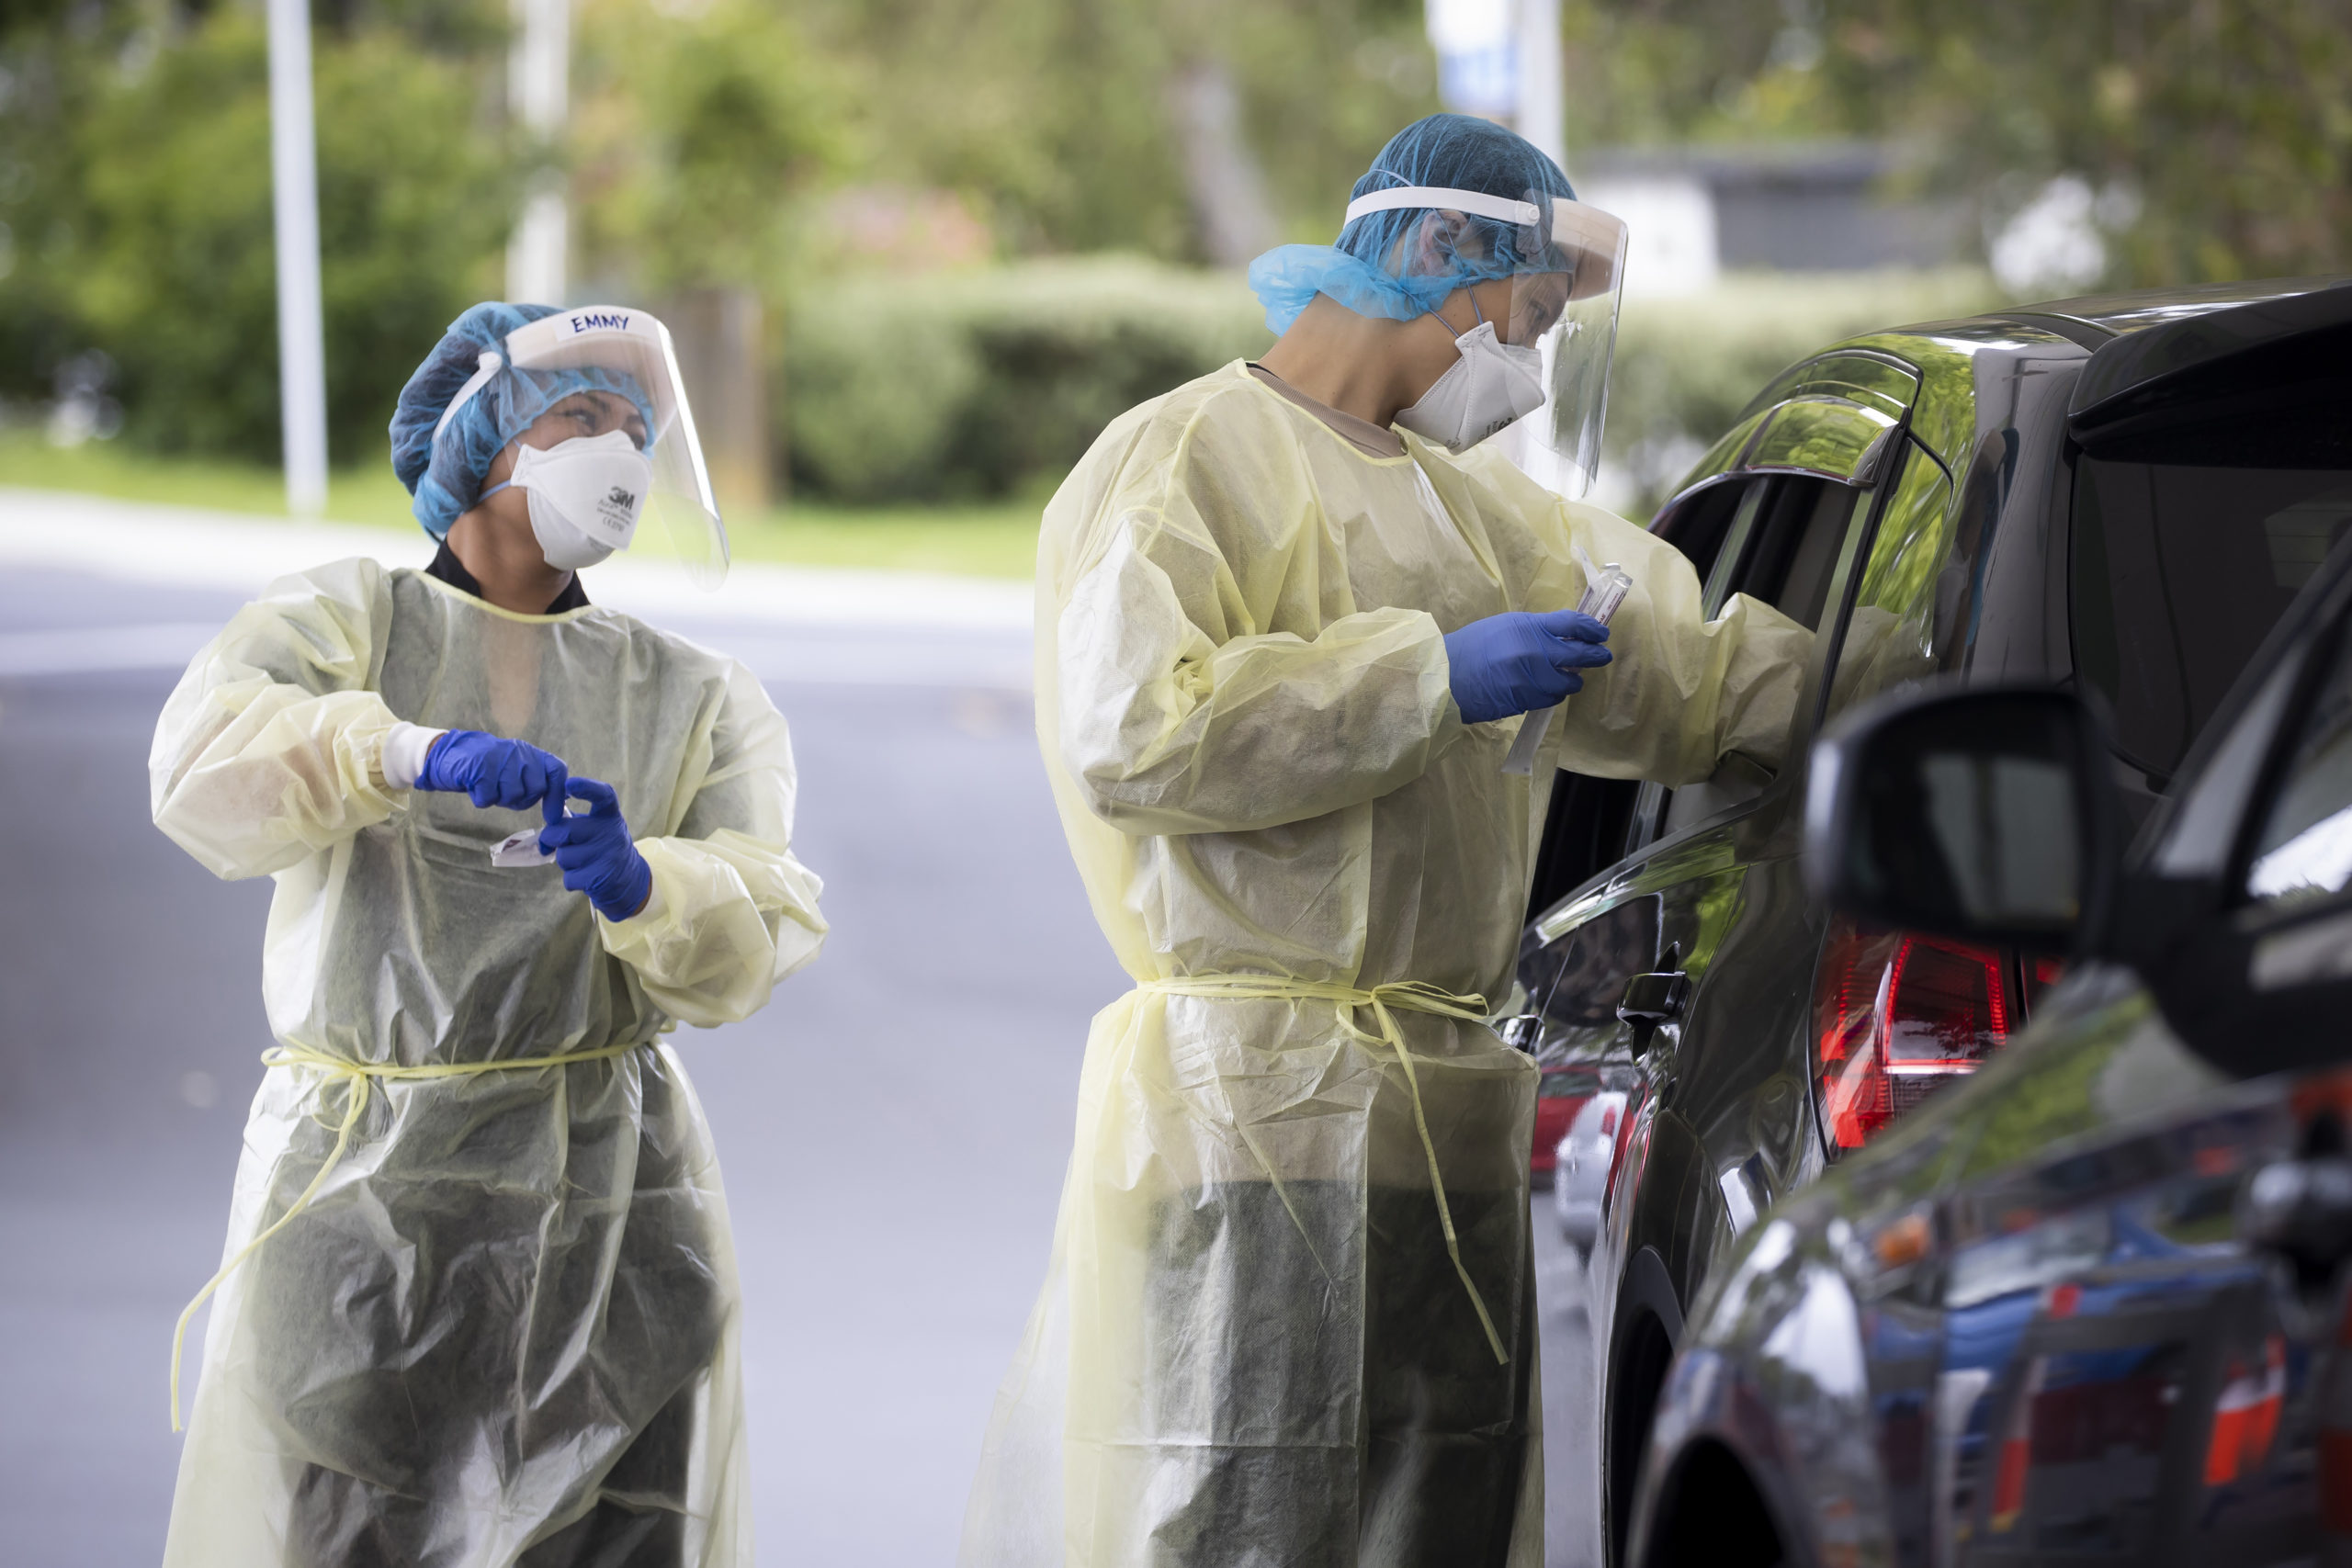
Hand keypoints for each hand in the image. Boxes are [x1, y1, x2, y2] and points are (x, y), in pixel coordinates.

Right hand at [415, 730, 569, 818]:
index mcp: (531, 753)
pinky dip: (481, 798)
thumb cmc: (488, 767)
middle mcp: (519, 753)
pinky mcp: (479, 768)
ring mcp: (499, 758)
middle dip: (521, 800)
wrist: (450, 752)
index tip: (552, 817)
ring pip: (512, 795)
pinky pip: (488, 798)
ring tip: (488, 786)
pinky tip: (474, 786)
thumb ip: (536, 780)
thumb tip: (561, 804)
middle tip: (503, 793)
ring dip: (499, 799)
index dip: (556, 796)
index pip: (556, 771)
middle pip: (535, 789)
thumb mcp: (515, 767)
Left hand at [539, 777, 652, 921]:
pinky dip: (572, 879)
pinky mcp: (601, 878)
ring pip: (564, 857)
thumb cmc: (600, 845)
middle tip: (559, 842)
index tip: (569, 783)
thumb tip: (546, 813)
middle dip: (552, 839)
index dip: (585, 787)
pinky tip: (586, 875)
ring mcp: (608, 856)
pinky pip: (569, 878)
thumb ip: (570, 818)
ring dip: (565, 861)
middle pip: (563, 831)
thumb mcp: (594, 825)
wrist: (626, 877)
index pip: (603, 795)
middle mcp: (611, 832)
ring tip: (582, 861)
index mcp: (609, 815)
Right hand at [1443, 608, 1611, 723]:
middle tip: (1602, 656)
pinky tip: (1547, 689)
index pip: (1573, 624)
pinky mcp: (1526, 702)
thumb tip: (1567, 635)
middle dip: (1596, 656)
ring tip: (1569, 677)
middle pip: (1580, 654)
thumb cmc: (1474, 646)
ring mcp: (1532, 680)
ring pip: (1569, 683)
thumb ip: (1538, 629)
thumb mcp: (1506, 626)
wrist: (1447, 677)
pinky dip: (1554, 694)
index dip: (1593, 628)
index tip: (1601, 633)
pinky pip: (1552, 699)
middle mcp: (1535, 653)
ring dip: (1573, 680)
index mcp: (1529, 628)